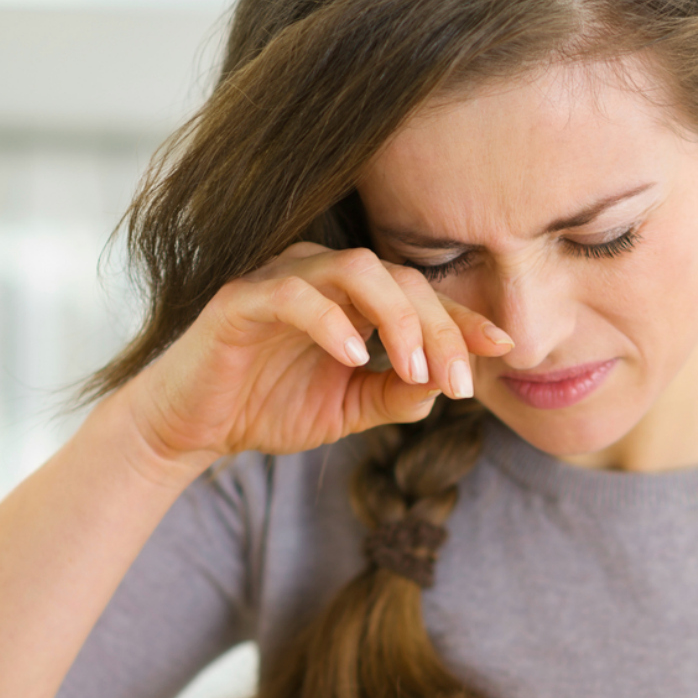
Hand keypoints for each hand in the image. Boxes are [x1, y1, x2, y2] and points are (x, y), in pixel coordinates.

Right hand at [118, 242, 513, 461]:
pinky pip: (294, 293)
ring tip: (415, 369)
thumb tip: (445, 387)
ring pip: (357, 269)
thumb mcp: (349, 408)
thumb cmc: (268, 407)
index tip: (505, 348)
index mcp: (354, 297)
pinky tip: (355, 358)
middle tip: (459, 381)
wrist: (192, 428)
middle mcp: (323, 275)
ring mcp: (281, 278)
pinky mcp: (240, 299)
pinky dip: (330, 321)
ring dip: (397, 319)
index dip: (466, 319)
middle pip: (402, 278)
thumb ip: (397, 395)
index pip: (423, 295)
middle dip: (440, 328)